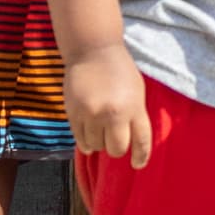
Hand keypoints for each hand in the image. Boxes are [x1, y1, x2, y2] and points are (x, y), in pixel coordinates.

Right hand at [64, 41, 152, 167]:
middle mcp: (113, 113)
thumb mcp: (137, 92)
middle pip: (116, 149)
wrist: (93, 50)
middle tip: (114, 138)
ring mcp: (91, 114)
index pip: (141, 142)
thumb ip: (135, 116)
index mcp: (134, 107)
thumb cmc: (119, 71)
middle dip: (117, 147)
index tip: (137, 164)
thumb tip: (132, 144)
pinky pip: (80, 140)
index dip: (140, 157)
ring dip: (99, 141)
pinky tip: (88, 131)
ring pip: (96, 146)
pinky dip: (85, 140)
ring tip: (99, 127)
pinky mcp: (73, 113)